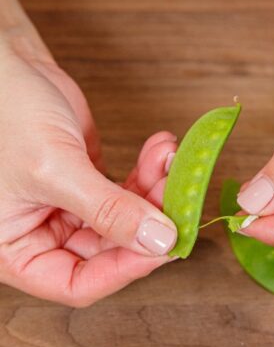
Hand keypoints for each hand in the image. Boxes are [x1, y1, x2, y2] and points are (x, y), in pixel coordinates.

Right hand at [0, 42, 179, 305]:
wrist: (1, 62)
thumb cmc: (1, 112)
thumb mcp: (53, 168)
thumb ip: (108, 210)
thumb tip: (159, 242)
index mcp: (12, 250)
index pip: (76, 285)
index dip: (124, 270)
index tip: (166, 246)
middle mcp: (38, 235)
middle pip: (109, 253)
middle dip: (150, 225)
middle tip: (182, 198)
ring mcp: (65, 209)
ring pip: (126, 221)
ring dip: (156, 195)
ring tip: (171, 161)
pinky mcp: (86, 182)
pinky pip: (127, 192)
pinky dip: (149, 174)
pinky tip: (162, 149)